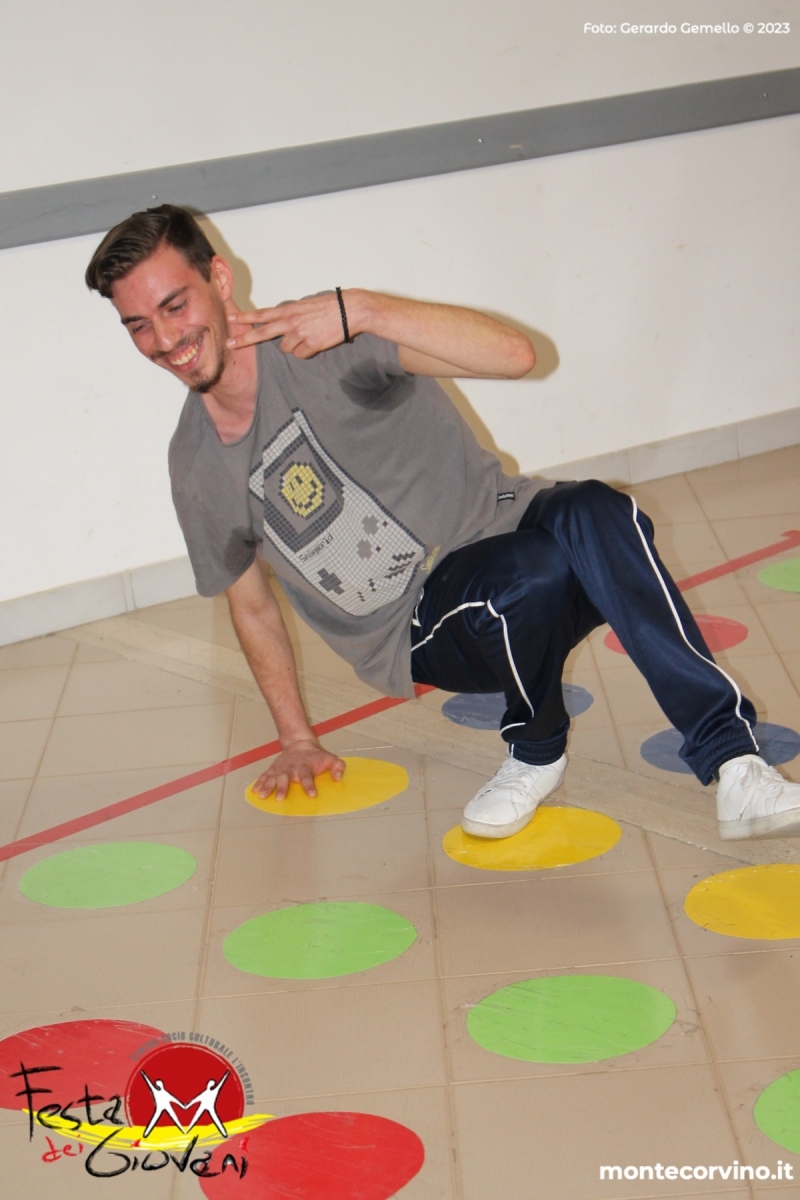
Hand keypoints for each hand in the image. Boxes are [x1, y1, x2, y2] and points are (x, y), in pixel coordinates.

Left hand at [226, 292, 348, 358]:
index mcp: (289, 309)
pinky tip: (315, 343)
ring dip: (293, 346)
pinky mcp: (311, 345)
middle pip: (262, 332)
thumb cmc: (331, 305)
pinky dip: (306, 352)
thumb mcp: (306, 305)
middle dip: (244, 339)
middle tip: (229, 344)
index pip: (262, 314)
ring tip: (308, 337)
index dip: (245, 318)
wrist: (351, 310)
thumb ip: (292, 314)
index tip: (231, 320)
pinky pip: (301, 354)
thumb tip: (283, 323)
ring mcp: (300, 334)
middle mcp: (291, 321)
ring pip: (286, 348)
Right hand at [251, 739, 345, 799]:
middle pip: (286, 779)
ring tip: (263, 796)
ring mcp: (281, 769)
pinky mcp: (273, 769)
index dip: (310, 786)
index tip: (312, 795)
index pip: (307, 777)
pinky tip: (254, 791)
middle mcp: (291, 769)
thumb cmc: (315, 756)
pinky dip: (259, 783)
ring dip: (268, 787)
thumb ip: (338, 767)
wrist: (299, 743)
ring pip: (273, 778)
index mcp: (305, 767)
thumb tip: (338, 777)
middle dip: (283, 788)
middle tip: (281, 799)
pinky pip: (265, 776)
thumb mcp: (330, 758)